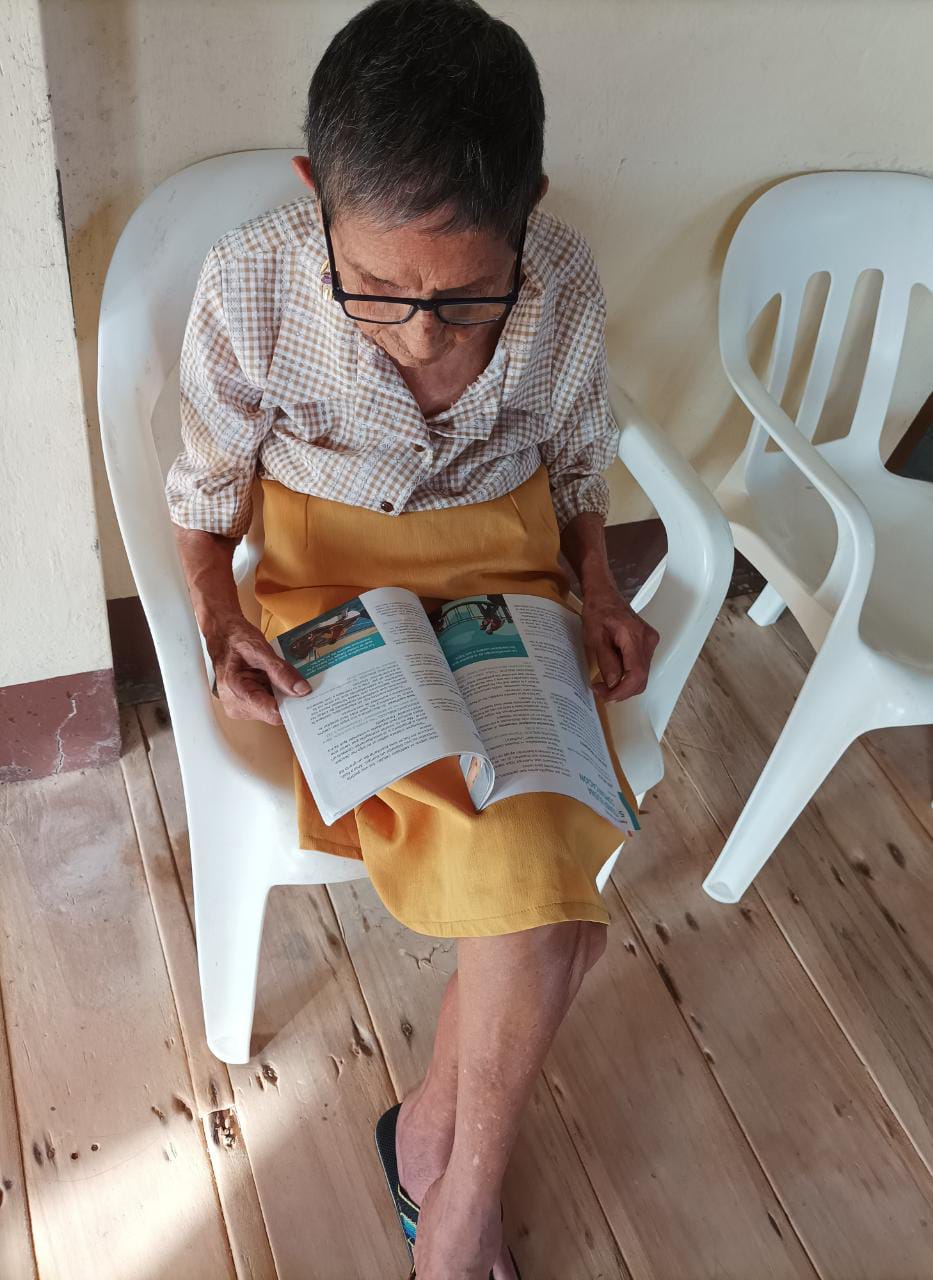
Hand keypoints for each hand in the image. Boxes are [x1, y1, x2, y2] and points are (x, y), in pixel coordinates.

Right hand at [205, 613, 310, 724]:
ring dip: (282, 693)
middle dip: (288, 697)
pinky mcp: (246, 703)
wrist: (222, 633)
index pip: (273, 713)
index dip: (292, 705)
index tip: (307, 695)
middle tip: (297, 680)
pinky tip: (277, 678)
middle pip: (274, 712)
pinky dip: (276, 691)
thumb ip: (281, 671)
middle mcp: (237, 706)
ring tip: (282, 675)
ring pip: (274, 708)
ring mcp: (241, 706)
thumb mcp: (260, 650)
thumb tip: (301, 690)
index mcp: (237, 693)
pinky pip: (268, 703)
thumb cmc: (234, 638)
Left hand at [582, 584, 659, 701]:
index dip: (623, 691)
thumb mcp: (595, 638)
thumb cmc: (597, 611)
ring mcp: (650, 642)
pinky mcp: (647, 644)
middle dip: (621, 691)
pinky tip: (613, 674)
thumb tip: (613, 684)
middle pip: (641, 678)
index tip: (606, 696)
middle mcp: (648, 640)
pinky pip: (640, 667)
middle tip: (600, 690)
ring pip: (642, 675)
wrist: (604, 595)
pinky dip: (628, 676)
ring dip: (624, 685)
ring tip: (603, 683)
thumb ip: (606, 662)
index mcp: (634, 636)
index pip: (636, 674)